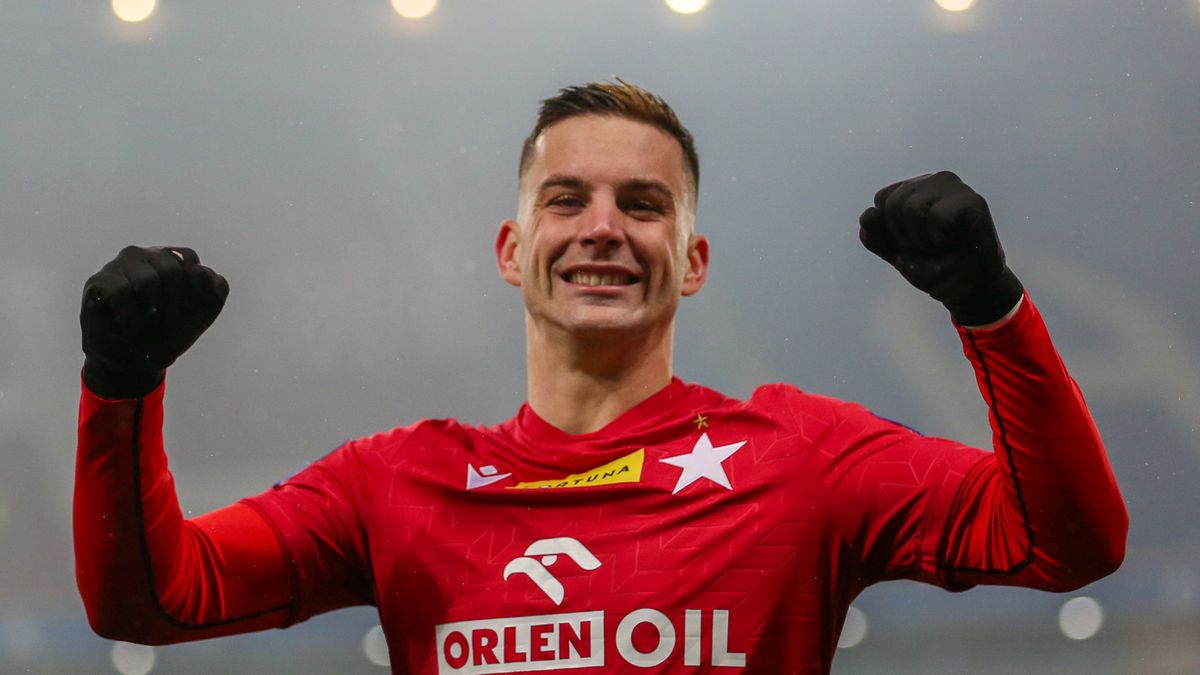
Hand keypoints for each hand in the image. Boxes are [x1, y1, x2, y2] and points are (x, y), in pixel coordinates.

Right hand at [80, 246, 228, 397]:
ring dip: (151, 313)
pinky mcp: (100, 280)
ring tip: (144, 324)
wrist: (134, 362)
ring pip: (148, 280)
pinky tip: (127, 327)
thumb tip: (201, 271)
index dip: (193, 293)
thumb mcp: (202, 315)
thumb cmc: (168, 333)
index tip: (186, 314)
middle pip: (172, 268)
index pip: (191, 262)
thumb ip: (215, 290)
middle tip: (163, 323)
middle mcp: (149, 256)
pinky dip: (129, 318)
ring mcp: (123, 265)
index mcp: (176, 260)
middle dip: (174, 305)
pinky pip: (121, 292)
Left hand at [858, 171, 1022, 325]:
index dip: (889, 229)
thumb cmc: (934, 267)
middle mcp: (934, 182)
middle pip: (893, 201)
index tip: (909, 243)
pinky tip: (952, 241)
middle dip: (903, 235)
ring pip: (912, 207)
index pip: (882, 198)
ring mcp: (954, 189)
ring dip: (920, 238)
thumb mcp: (896, 252)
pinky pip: (938, 215)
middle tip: (926, 247)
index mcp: (915, 189)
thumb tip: (868, 215)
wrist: (964, 289)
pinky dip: (939, 237)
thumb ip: (876, 236)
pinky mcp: (973, 202)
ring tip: (939, 245)